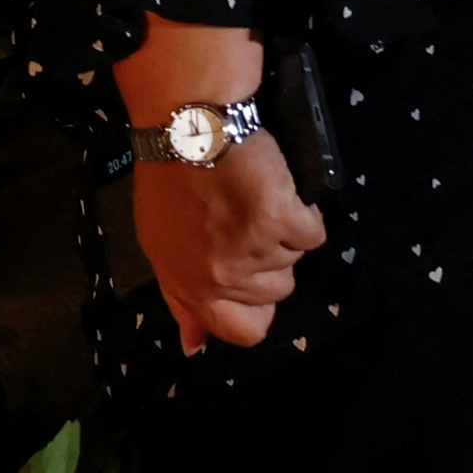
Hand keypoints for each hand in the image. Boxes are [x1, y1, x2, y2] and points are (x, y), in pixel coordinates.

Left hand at [129, 130, 325, 354]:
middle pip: (276, 293)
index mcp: (190, 284)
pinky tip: (276, 190)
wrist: (187, 125)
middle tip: (245, 222)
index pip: (240, 331)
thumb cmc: (171, 178)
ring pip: (294, 261)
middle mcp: (220, 276)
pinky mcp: (279, 222)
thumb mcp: (160, 246)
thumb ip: (181, 298)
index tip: (253, 282)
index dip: (256, 311)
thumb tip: (194, 347)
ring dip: (282, 232)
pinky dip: (302, 212)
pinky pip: (312, 233)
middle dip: (269, 259)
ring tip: (253, 200)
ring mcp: (251, 251)